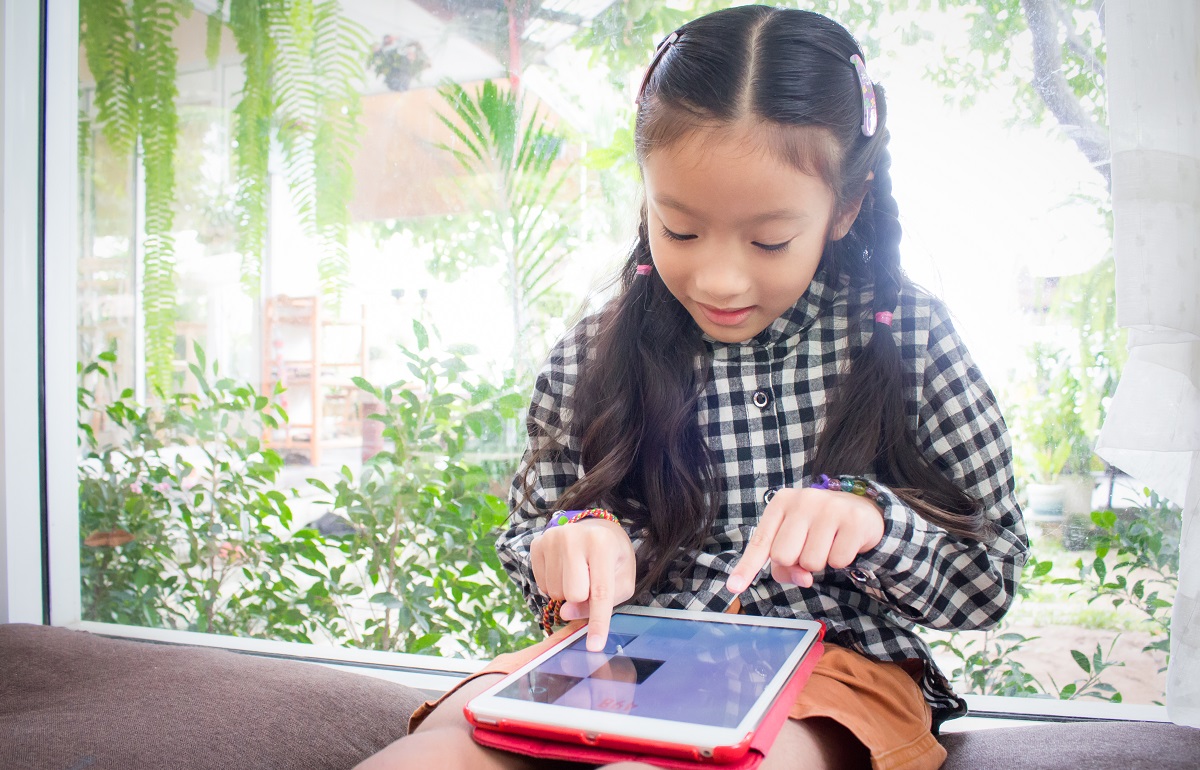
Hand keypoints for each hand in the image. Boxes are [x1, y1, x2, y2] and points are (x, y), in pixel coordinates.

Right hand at [530, 517, 635, 651]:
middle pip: (572, 595)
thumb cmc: (613, 558)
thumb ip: (604, 601)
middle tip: (590, 581)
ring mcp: (551, 538)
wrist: (596, 529)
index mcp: (602, 544)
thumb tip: (565, 614)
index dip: (598, 622)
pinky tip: (564, 569)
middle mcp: (574, 537)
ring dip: (567, 592)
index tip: (594, 646)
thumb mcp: (622, 579)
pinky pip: (541, 585)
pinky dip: (554, 585)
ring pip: (555, 592)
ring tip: (578, 573)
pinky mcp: (537, 544)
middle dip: (582, 598)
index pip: (599, 591)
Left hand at [724, 487, 883, 592]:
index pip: (760, 542)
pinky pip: (838, 561)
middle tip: (809, 547)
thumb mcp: (794, 538)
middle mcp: (803, 500)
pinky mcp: (853, 521)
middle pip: (783, 556)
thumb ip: (785, 564)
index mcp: (781, 503)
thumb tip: (803, 578)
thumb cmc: (817, 527)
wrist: (860, 509)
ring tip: (828, 543)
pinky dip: (841, 560)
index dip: (746, 567)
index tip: (733, 587)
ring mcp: (829, 508)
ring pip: (811, 563)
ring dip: (820, 563)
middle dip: (796, 562)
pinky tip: (844, 542)